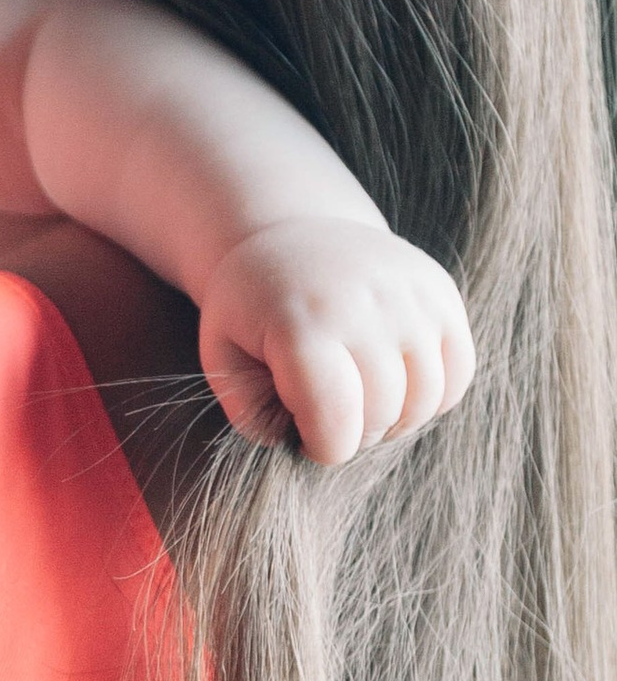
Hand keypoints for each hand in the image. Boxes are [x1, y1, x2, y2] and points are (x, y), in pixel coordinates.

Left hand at [198, 218, 475, 463]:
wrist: (294, 233)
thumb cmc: (253, 306)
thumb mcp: (222, 353)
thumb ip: (247, 409)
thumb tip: (290, 441)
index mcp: (302, 325)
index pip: (335, 424)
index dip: (322, 448)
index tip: (305, 435)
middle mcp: (364, 306)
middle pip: (382, 415)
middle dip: (355, 434)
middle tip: (329, 414)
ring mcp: (410, 297)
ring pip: (426, 400)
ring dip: (395, 418)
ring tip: (360, 401)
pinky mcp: (442, 293)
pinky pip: (458, 373)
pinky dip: (432, 395)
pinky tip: (396, 385)